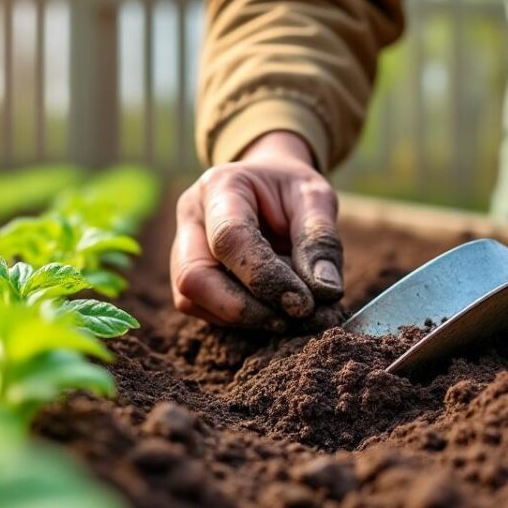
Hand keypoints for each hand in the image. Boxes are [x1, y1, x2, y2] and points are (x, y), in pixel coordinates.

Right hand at [171, 131, 343, 329]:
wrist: (269, 188)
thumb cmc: (290, 190)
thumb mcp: (315, 198)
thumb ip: (321, 240)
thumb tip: (325, 291)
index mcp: (219, 186)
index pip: (229, 238)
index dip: (265, 277)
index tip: (304, 304)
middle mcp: (190, 218)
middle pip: (195, 276)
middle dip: (246, 308)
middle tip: (295, 317)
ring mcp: (182, 249)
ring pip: (191, 299)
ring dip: (244, 318)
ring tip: (289, 316)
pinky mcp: (188, 278)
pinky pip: (201, 310)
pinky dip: (239, 321)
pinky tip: (272, 312)